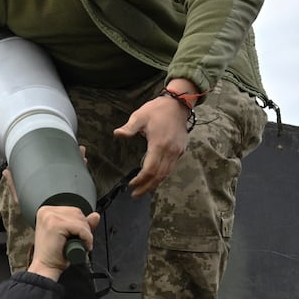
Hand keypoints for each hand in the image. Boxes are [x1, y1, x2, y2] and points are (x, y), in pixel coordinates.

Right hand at [28, 207, 100, 278]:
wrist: (45, 268)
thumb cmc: (54, 255)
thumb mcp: (69, 236)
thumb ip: (82, 224)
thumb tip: (96, 216)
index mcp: (46, 212)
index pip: (73, 211)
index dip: (80, 224)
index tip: (77, 236)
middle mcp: (46, 211)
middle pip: (77, 213)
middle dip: (84, 229)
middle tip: (78, 242)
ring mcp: (50, 217)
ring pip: (80, 221)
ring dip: (85, 235)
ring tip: (78, 245)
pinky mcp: (56, 224)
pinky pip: (81, 228)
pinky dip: (86, 238)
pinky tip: (83, 246)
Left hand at [114, 79, 197, 196]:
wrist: (178, 104)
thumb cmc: (156, 110)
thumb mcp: (140, 116)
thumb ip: (129, 128)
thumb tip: (117, 134)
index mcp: (159, 144)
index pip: (150, 169)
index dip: (141, 180)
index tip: (131, 185)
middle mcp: (170, 151)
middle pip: (159, 176)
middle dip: (147, 187)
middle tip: (135, 195)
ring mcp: (177, 151)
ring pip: (167, 173)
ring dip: (155, 184)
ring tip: (143, 190)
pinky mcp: (180, 150)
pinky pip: (171, 167)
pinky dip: (162, 176)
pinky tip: (154, 179)